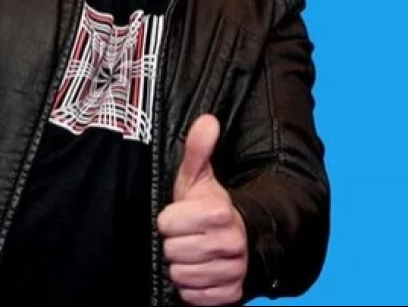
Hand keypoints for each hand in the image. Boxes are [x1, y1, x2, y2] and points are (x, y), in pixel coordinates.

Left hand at [157, 113, 247, 304]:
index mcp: (220, 212)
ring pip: (181, 276)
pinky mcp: (231, 294)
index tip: (178, 216)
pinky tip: (199, 272)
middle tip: (185, 236)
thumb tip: (207, 119)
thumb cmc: (209, 208)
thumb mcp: (199, 178)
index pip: (167, 224)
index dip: (168, 220)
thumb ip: (198, 149)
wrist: (240, 239)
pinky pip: (194, 297)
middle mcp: (231, 242)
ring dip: (181, 266)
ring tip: (192, 253)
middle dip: (174, 244)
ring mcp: (233, 271)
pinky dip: (192, 288)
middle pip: (172, 251)